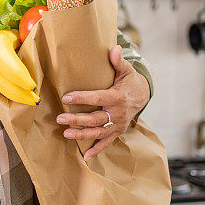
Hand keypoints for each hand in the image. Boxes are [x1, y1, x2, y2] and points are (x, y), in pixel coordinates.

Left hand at [56, 45, 149, 160]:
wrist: (143, 95)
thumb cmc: (130, 81)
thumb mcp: (126, 70)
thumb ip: (118, 61)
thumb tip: (113, 48)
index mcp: (118, 97)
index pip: (98, 97)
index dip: (82, 98)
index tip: (66, 97)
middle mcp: (118, 113)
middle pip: (95, 118)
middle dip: (77, 119)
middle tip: (60, 119)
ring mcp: (118, 124)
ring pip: (99, 132)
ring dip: (82, 134)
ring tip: (66, 134)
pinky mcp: (118, 131)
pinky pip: (107, 142)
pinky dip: (97, 150)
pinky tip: (85, 156)